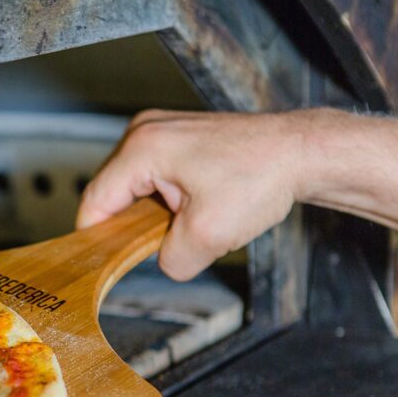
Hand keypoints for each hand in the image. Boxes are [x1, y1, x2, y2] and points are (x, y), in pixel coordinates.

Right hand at [77, 109, 310, 280]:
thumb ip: (171, 260)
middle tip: (164, 245)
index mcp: (141, 149)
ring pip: (134, 188)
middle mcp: (144, 131)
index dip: (96, 239)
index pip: (95, 202)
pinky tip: (195, 208)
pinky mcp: (177, 137)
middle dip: (132, 226)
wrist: (302, 153)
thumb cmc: (262, 177)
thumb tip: (164, 262)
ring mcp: (160, 130)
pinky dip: (168, 200)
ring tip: (188, 223)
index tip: (103, 266)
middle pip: (112, 193)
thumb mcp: (208, 236)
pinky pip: (154, 177)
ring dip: (154, 214)